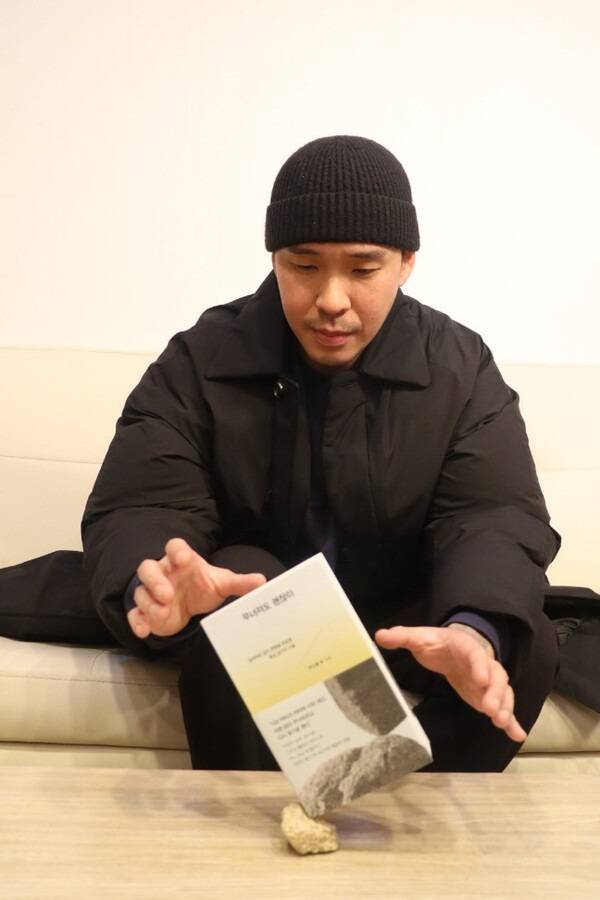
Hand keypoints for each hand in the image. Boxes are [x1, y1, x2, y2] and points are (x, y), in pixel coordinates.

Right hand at [127, 538, 265, 638]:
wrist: (190, 604)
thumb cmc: (202, 586)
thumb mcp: (221, 583)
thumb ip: (239, 582)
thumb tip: (262, 580)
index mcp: (182, 561)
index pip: (174, 547)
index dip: (176, 551)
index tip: (182, 559)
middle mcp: (163, 573)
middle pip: (148, 568)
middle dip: (155, 581)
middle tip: (168, 594)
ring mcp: (151, 592)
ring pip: (140, 592)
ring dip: (149, 603)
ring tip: (162, 613)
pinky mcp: (145, 611)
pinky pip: (133, 613)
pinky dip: (137, 621)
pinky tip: (144, 630)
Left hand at [375, 624, 526, 742]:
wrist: (453, 646)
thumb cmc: (437, 643)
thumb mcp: (419, 637)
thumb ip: (402, 636)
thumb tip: (381, 635)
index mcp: (467, 647)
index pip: (477, 655)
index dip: (480, 666)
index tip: (480, 680)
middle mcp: (483, 664)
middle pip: (496, 676)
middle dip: (495, 693)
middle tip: (491, 709)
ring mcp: (488, 681)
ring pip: (503, 693)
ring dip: (504, 706)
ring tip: (501, 722)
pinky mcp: (487, 696)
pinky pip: (504, 707)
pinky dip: (512, 720)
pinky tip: (517, 734)